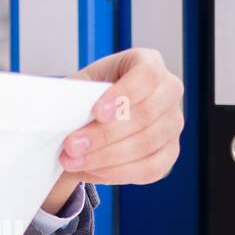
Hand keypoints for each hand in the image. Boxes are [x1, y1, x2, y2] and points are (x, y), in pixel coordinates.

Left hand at [57, 47, 183, 190]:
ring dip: (106, 156)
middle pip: (146, 114)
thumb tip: (61, 113)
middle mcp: (168, 91)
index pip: (147, 74)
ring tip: (73, 161)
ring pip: (147, 144)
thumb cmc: (87, 94)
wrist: (93, 115)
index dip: (123, 94)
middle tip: (71, 145)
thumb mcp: (79, 85)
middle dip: (105, 134)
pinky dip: (118, 172)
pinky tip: (91, 170)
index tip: (96, 112)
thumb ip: (73, 94)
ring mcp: (173, 123)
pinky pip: (150, 168)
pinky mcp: (170, 152)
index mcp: (148, 63)